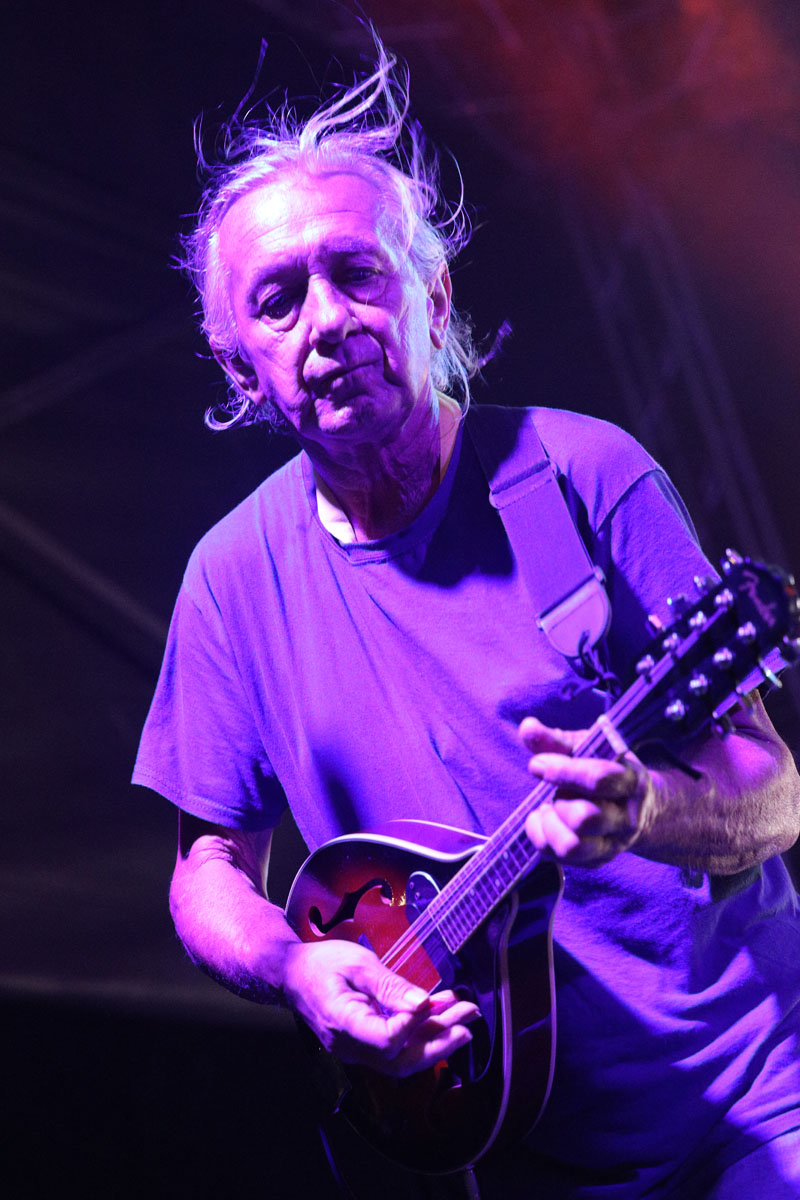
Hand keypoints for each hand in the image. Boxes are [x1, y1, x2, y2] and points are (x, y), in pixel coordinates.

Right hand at [281, 939, 480, 1076]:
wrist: (293, 974)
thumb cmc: (322, 964)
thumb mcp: (357, 964)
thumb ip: (389, 986)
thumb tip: (422, 1004)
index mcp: (343, 1024)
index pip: (387, 1041)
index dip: (414, 1026)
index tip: (432, 1002)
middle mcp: (350, 1047)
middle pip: (401, 1060)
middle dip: (440, 1042)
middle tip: (469, 1019)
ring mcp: (357, 1050)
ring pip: (403, 1057)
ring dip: (436, 1037)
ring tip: (465, 1015)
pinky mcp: (365, 1044)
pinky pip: (397, 1047)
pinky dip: (421, 1032)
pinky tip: (442, 1011)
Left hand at [519, 716, 654, 865]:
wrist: (639, 807)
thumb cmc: (606, 769)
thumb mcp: (589, 749)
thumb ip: (557, 741)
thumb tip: (527, 728)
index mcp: (630, 781)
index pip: (598, 779)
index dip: (562, 771)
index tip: (538, 764)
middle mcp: (626, 818)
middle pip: (585, 818)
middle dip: (559, 801)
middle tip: (554, 791)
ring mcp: (613, 843)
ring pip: (573, 846)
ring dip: (549, 825)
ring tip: (547, 808)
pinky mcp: (597, 860)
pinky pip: (561, 859)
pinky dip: (541, 838)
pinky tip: (543, 820)